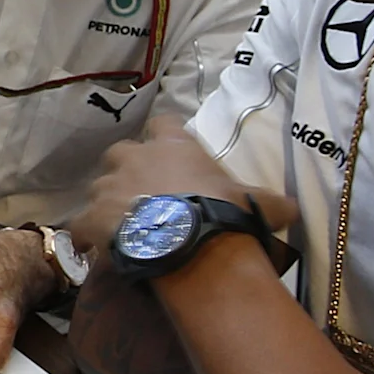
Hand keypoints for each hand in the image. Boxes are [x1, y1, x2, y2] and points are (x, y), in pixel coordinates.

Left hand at [67, 114, 293, 258]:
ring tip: (123, 228)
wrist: (191, 245)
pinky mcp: (90, 216)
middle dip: (128, 171)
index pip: (163, 123)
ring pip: (99, 188)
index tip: (170, 155)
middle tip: (144, 196)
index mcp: (172, 144)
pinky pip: (79, 225)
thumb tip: (295, 211)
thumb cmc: (225, 215)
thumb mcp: (257, 203)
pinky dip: (86, 236)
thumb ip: (271, 201)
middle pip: (122, 152)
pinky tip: (94, 250)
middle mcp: (134, 157)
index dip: (165, 138)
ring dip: (108, 204)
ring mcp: (108, 186)